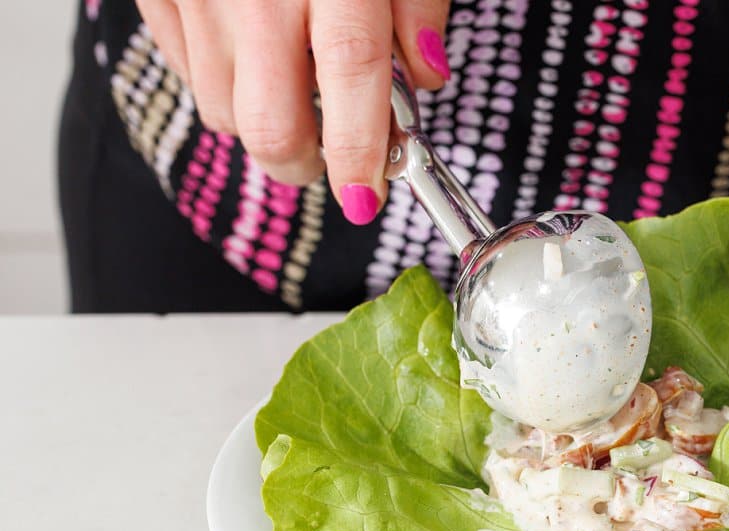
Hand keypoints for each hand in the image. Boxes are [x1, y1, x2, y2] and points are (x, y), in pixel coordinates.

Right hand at [135, 0, 451, 223]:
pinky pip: (185, 71)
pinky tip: (251, 52)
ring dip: (264, 121)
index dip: (359, 156)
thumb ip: (416, 4)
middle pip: (269, 128)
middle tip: (334, 157)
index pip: (348, 87)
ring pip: (222, 111)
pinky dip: (222, 82)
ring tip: (293, 87)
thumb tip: (426, 78)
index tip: (366, 196)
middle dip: (307, 163)